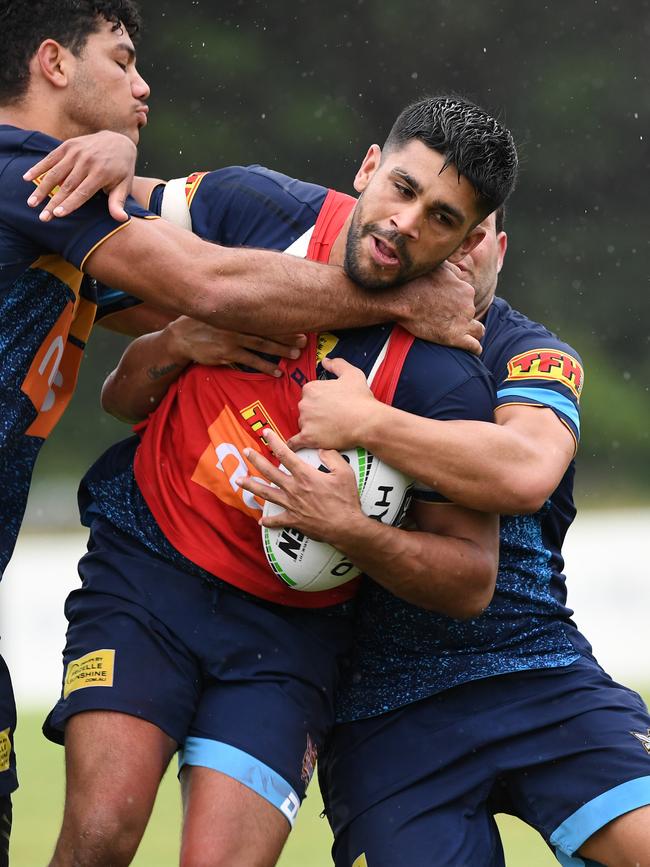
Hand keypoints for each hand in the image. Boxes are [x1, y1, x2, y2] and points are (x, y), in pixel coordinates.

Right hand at [23, 131, 136, 222]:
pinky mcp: (68, 145)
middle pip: (66, 185)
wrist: (119, 141)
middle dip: (53, 202)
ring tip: (32, 203)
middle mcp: (87, 161)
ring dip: (41, 188)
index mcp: (101, 173)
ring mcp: (76, 152)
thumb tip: (122, 219)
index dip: (69, 204)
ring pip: (55, 173)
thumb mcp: (124, 186)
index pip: (82, 192)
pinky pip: (50, 158)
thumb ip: (118, 202)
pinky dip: (38, 168)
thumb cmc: (121, 170)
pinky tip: (26, 178)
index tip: (57, 214)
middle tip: (43, 217)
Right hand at [166, 316, 306, 375]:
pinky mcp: (227, 354)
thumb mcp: (219, 309)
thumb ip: (237, 308)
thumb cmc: (203, 321)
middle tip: (304, 341)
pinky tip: (277, 372)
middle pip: (268, 329)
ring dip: (280, 351)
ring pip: (262, 345)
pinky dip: (266, 367)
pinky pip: (250, 361)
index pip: (265, 315)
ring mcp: (232, 339)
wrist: (181, 336)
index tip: (300, 323)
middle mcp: (238, 324)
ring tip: (295, 356)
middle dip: (287, 336)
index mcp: (238, 312)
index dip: (283, 320)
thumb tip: (257, 303)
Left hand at [238, 429, 362, 542]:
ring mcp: (291, 505)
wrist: (345, 527)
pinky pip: (277, 520)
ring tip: (239, 481)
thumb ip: (332, 457)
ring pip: (266, 493)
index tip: (265, 433)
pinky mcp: (293, 520)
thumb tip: (322, 449)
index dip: (274, 442)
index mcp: (305, 475)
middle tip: (246, 452)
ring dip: (251, 486)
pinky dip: (269, 521)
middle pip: (269, 472)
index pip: (285, 454)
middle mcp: (294, 488)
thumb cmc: (345, 500)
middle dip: (255, 460)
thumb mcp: (345, 473)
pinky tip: (262, 520)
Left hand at [288, 356, 374, 449]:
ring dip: (311, 427)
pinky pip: (295, 442)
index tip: (330, 404)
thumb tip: (325, 361)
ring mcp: (305, 421)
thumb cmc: (361, 399)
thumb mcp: (351, 374)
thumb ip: (336, 364)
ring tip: (328, 430)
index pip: (309, 394)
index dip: (320, 400)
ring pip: (303, 424)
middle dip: (315, 413)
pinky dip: (294, 445)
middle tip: (331, 417)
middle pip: (305, 409)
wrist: (367, 421)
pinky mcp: (308, 438)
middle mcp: (304, 403)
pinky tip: (293, 447)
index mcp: (311, 388)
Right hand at [397, 261, 483, 353]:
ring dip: (472, 331)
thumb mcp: (438, 266)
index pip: (468, 297)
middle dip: (462, 316)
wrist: (401, 300)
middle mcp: (469, 305)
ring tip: (463, 334)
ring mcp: (463, 323)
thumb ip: (453, 270)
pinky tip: (472, 350)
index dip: (458, 301)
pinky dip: (474, 348)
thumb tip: (459, 274)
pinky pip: (474, 346)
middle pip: (471, 312)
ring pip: (478, 330)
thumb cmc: (415, 281)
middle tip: (445, 318)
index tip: (447, 305)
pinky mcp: (455, 338)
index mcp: (466, 289)